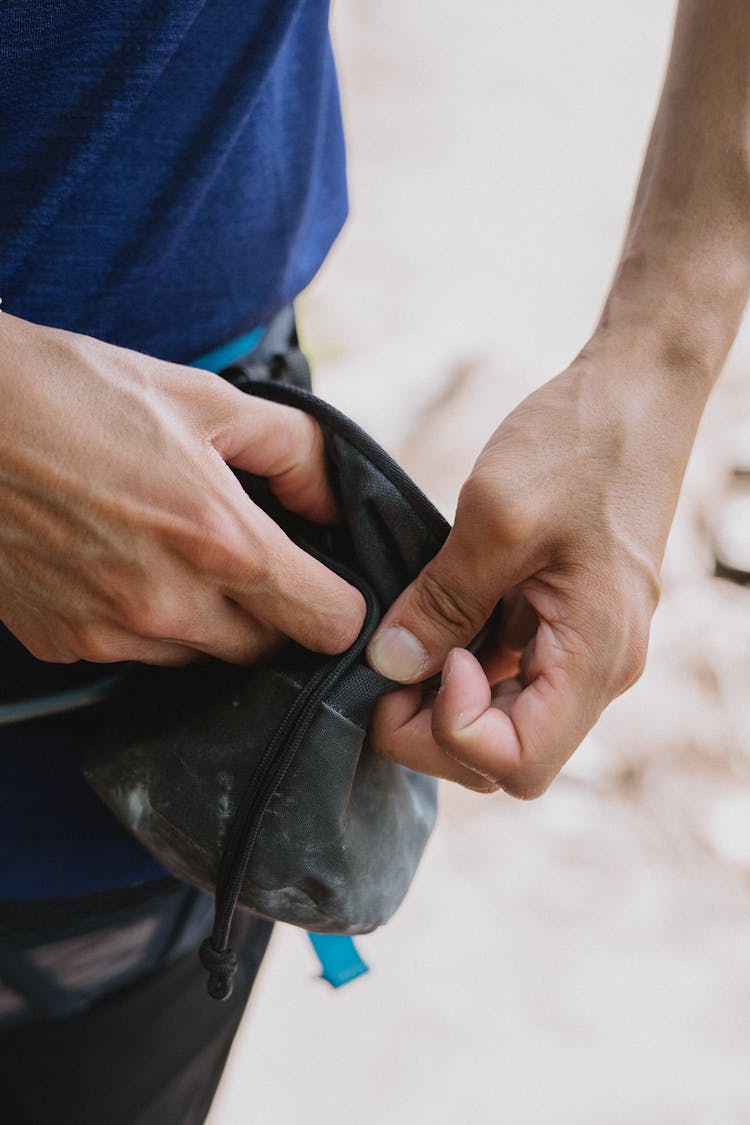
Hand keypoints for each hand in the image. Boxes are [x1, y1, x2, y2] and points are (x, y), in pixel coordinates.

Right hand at [0, 313, 364, 664]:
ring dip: (208, 621)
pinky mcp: (64, 643)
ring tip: (172, 552)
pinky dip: (144, 623)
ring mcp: (110, 633)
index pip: (327, 624)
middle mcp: (168, 604)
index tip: (329, 584)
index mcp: (218, 540)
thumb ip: (293, 451)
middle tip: (250, 559)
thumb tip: (334, 501)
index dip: (341, 606)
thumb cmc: (75, 394)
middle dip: (274, 614)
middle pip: (268, 652)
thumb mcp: (203, 398)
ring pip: (201, 657)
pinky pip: (135, 654)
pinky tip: (119, 565)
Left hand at [366, 342, 707, 797]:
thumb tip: (390, 666)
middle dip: (434, 728)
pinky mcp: (564, 620)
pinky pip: (508, 671)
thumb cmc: (582, 441)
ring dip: (443, 697)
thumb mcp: (496, 518)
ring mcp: (582, 646)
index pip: (519, 764)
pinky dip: (462, 662)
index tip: (426, 658)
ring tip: (405, 636)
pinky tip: (432, 616)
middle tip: (387, 665)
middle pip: (507, 755)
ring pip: (503, 718)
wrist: (637, 389)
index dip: (452, 732)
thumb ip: (441, 602)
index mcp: (596, 655)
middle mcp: (597, 667)